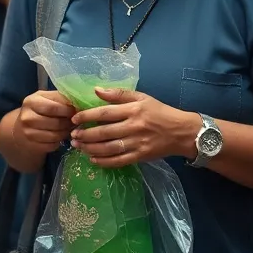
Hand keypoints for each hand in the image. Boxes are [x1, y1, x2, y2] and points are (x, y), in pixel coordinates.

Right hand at [16, 91, 77, 152]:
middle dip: (68, 123)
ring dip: (65, 133)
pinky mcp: (32, 145)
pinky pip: (52, 145)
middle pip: (56, 123)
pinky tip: (60, 136)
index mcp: (31, 102)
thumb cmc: (38, 109)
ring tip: (68, 128)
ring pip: (55, 136)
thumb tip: (78, 104)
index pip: (53, 107)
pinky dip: (59, 141)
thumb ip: (60, 99)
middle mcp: (27, 118)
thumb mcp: (46, 98)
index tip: (76, 111)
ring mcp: (28, 133)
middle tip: (75, 122)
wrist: (20, 127)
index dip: (68, 110)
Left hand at [70, 87, 199, 168]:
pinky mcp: (140, 156)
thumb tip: (96, 90)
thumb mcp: (142, 97)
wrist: (181, 132)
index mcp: (133, 109)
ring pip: (108, 148)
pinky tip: (93, 159)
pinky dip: (104, 162)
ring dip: (90, 148)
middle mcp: (134, 126)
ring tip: (78, 147)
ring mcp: (137, 143)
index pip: (105, 112)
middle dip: (84, 135)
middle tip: (72, 136)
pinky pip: (118, 161)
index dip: (87, 116)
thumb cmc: (159, 112)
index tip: (74, 119)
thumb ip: (119, 94)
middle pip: (104, 132)